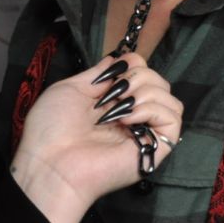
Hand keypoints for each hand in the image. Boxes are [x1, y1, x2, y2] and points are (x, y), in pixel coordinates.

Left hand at [9, 52, 182, 222]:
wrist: (51, 162)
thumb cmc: (51, 128)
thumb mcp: (70, 89)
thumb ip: (97, 75)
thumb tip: (118, 59)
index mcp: (112, 102)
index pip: (142, 72)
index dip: (133, 63)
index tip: (115, 70)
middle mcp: (131, 116)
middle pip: (158, 82)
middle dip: (138, 76)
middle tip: (114, 93)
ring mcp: (143, 132)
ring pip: (170, 99)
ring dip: (146, 92)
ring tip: (121, 106)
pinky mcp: (154, 148)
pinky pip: (172, 119)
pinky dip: (153, 109)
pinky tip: (129, 118)